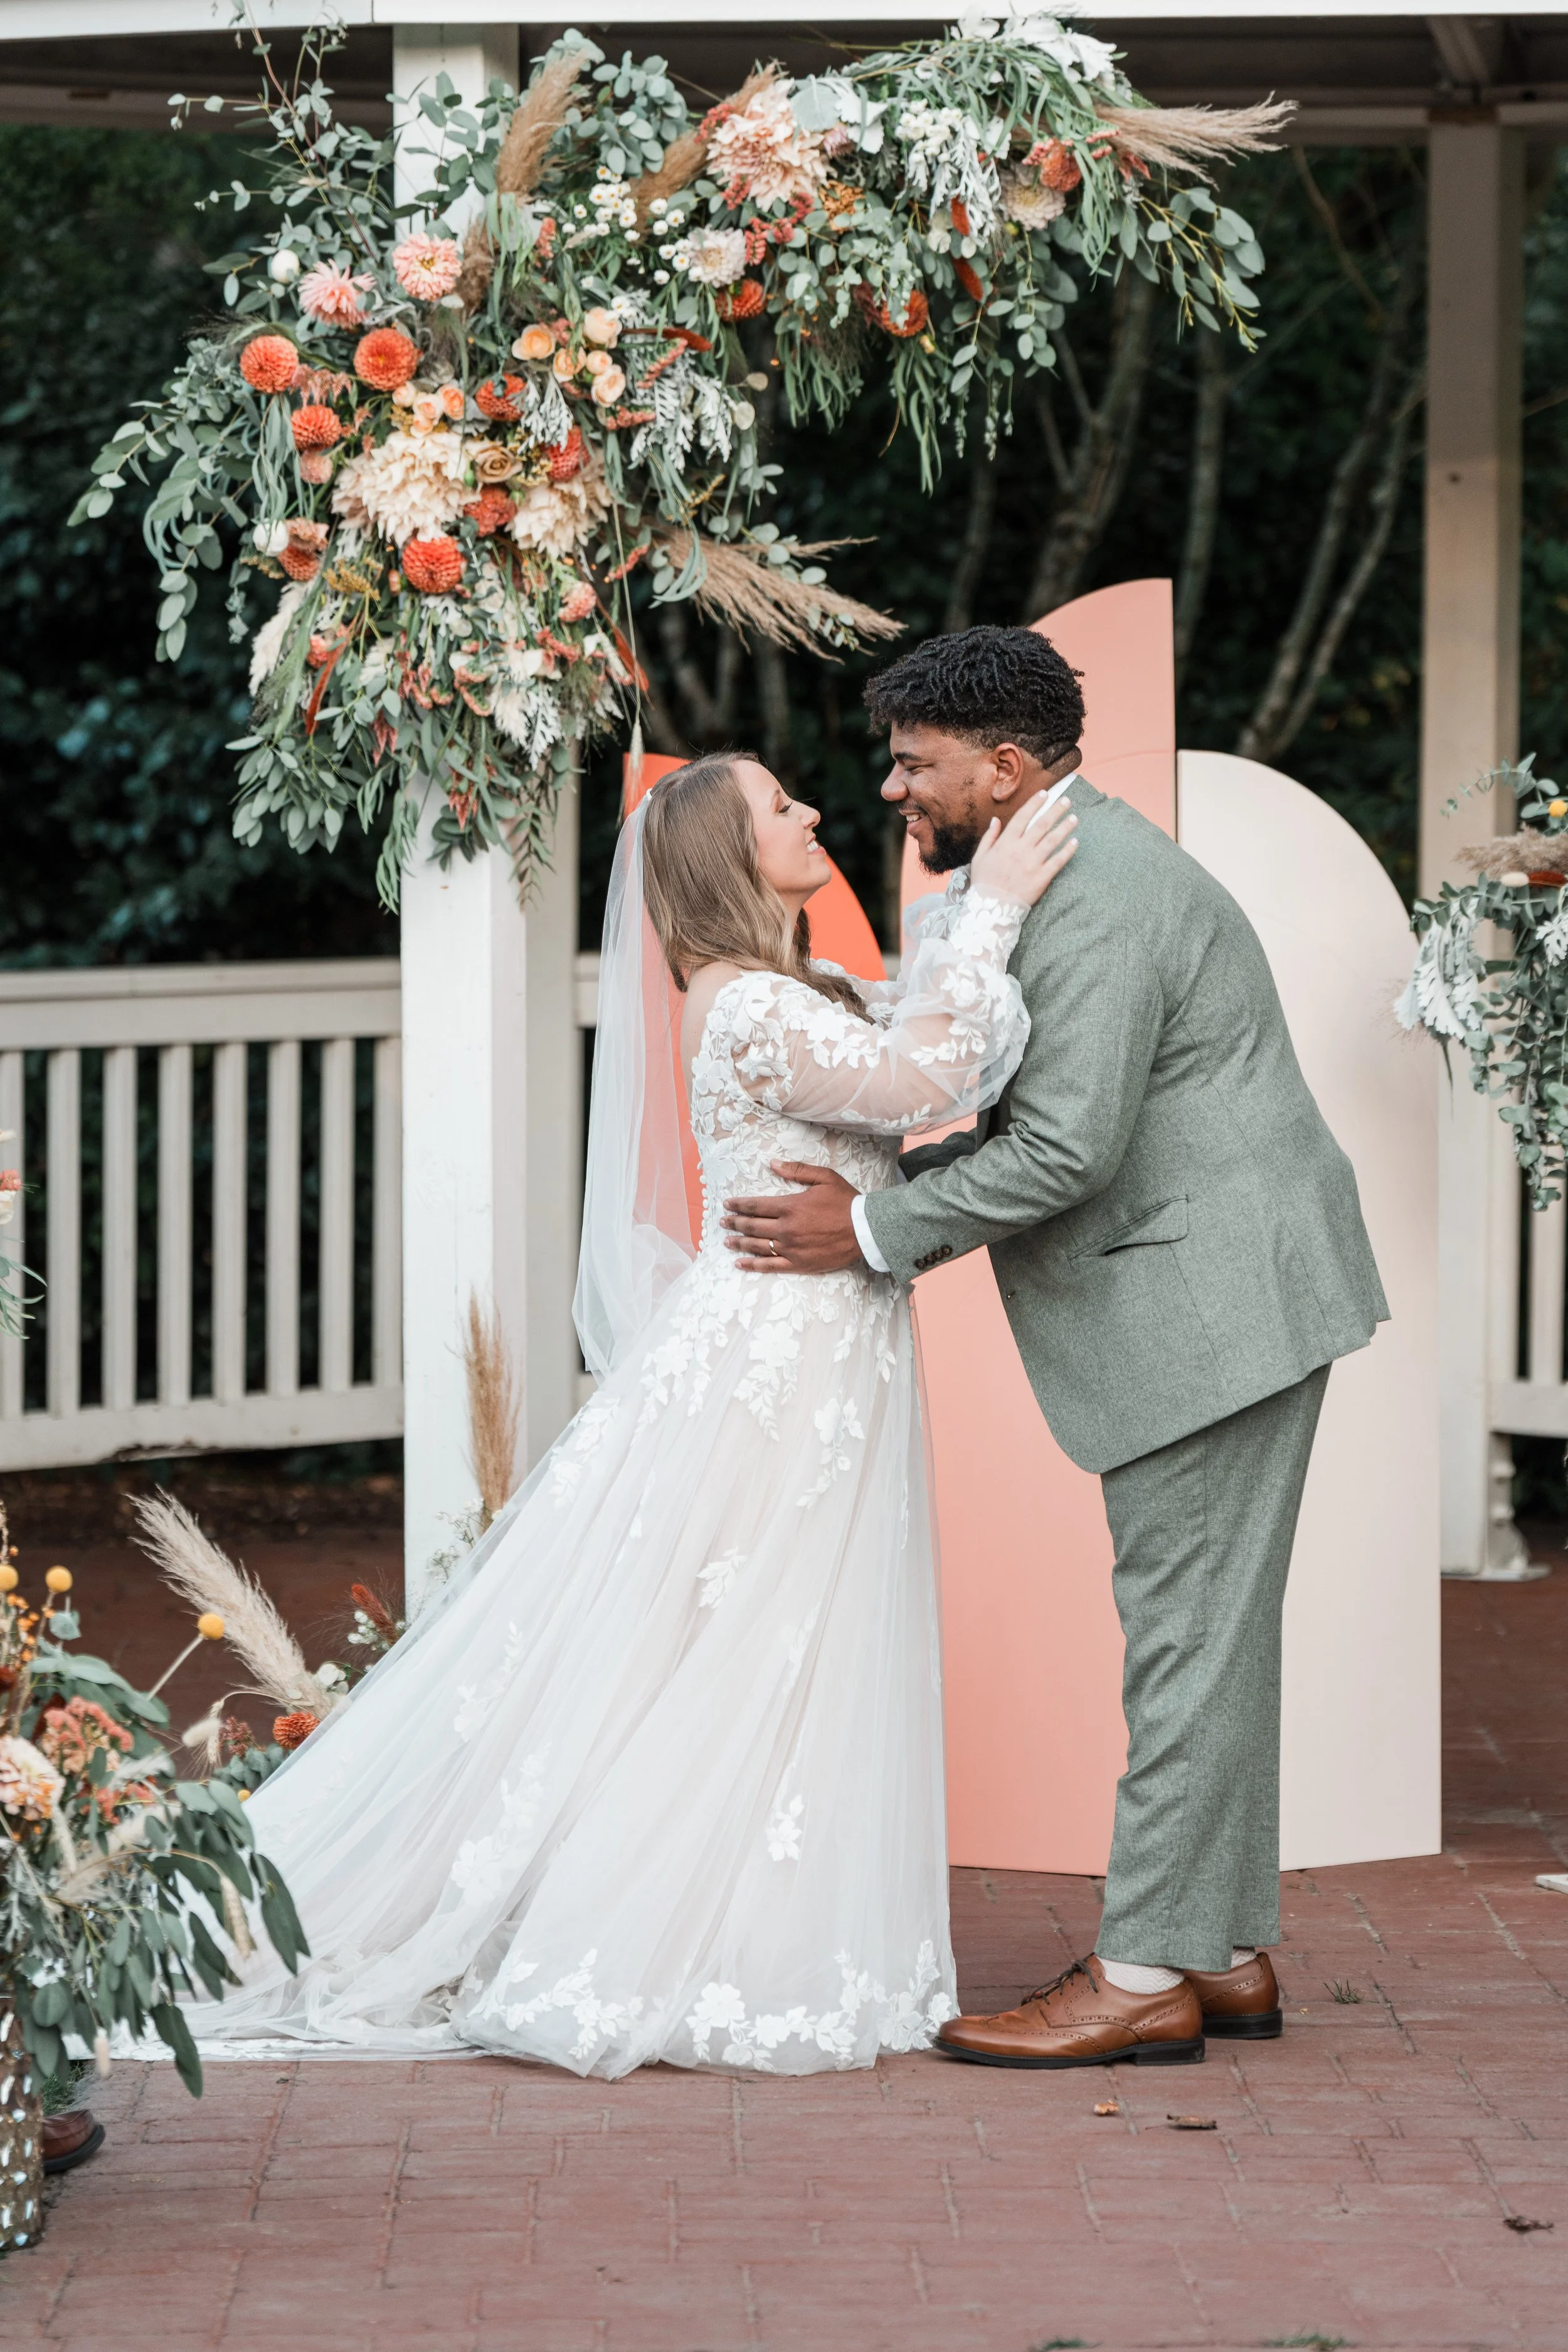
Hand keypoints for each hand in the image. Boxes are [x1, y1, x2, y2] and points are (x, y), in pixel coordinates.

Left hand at [722, 1164, 862, 1272]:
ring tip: (726, 1241)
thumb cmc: (846, 1202)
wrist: (866, 1230)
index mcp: (790, 1206)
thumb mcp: (824, 1177)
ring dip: (739, 1243)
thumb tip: (772, 1163)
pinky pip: (770, 1266)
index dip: (739, 1205)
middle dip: (734, 1223)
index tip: (727, 1204)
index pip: (756, 1205)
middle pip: (752, 1226)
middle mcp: (786, 1228)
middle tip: (722, 1221)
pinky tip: (740, 1264)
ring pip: (757, 1246)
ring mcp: (791, 1248)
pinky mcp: (798, 1264)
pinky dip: (752, 1265)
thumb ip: (796, 1170)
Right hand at [969, 790, 1077, 908]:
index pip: (1023, 817)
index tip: (1045, 794)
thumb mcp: (980, 856)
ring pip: (1052, 840)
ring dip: (1065, 827)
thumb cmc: (984, 882)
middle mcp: (1021, 850)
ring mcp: (1032, 863)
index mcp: (1006, 842)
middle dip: (1056, 810)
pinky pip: (1057, 862)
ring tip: (1074, 818)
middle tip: (1067, 800)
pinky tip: (1075, 842)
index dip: (1035, 804)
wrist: (991, 909)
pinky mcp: (1041, 878)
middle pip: (1042, 825)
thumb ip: (989, 837)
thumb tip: (996, 819)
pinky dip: (1067, 851)